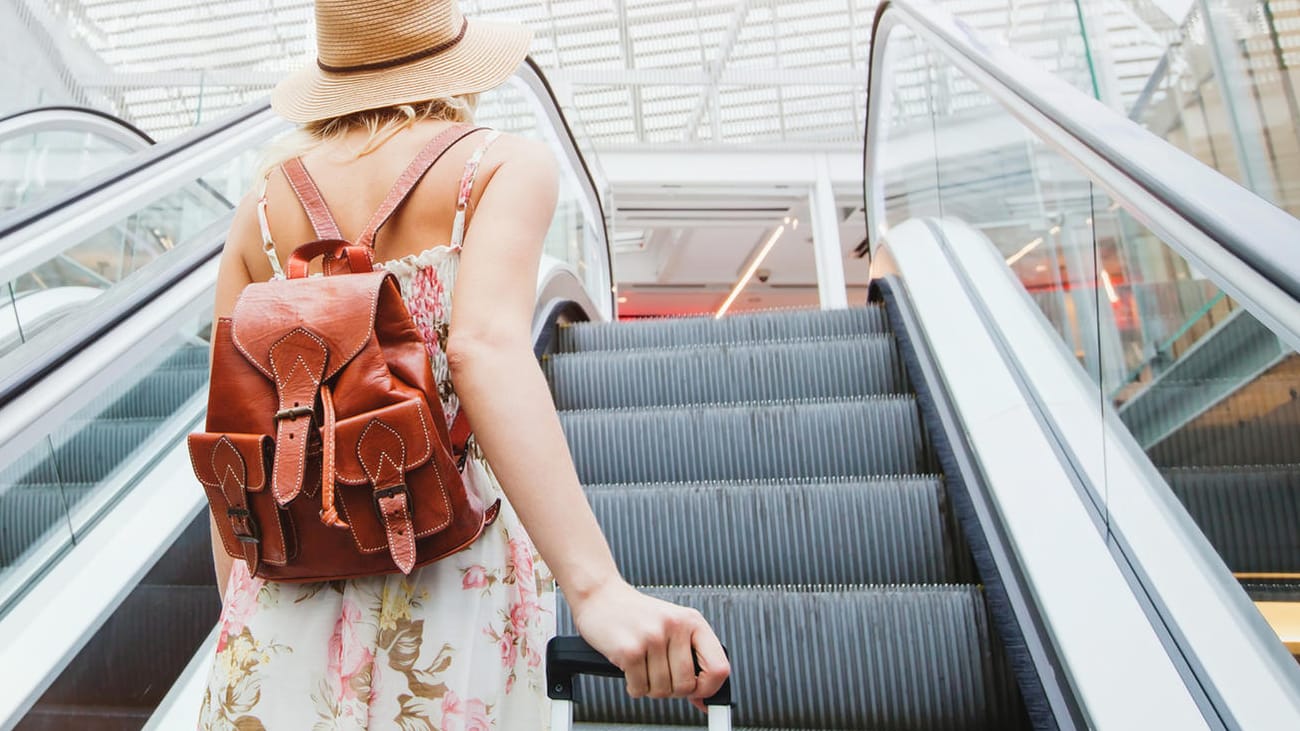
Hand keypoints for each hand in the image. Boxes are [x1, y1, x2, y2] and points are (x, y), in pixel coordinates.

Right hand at [569, 579, 729, 711]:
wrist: (601, 595)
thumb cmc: (636, 614)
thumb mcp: (672, 626)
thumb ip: (691, 659)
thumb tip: (704, 699)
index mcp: (692, 621)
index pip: (720, 668)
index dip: (709, 688)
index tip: (698, 692)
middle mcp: (675, 626)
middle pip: (686, 685)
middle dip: (672, 690)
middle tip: (660, 677)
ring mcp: (652, 637)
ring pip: (662, 690)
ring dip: (650, 688)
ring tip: (642, 669)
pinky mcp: (630, 649)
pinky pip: (639, 688)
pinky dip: (634, 687)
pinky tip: (630, 670)